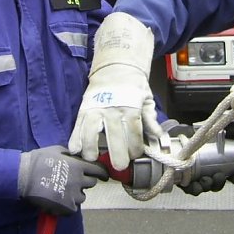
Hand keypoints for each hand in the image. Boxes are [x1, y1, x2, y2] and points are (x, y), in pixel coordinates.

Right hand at [18, 146, 107, 215]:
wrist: (24, 176)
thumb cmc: (39, 160)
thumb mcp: (58, 150)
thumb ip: (72, 155)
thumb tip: (79, 157)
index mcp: (78, 165)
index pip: (98, 170)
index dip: (102, 173)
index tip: (104, 176)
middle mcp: (79, 180)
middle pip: (91, 184)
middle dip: (85, 182)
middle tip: (74, 182)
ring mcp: (73, 194)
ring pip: (82, 197)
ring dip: (76, 195)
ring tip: (63, 191)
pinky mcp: (66, 207)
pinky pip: (73, 208)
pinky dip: (68, 206)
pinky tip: (59, 201)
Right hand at [68, 13, 161, 169]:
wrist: (114, 67)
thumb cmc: (132, 85)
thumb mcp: (146, 99)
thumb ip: (150, 119)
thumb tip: (158, 136)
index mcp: (131, 107)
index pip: (134, 132)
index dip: (135, 147)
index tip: (135, 155)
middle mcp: (113, 108)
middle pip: (114, 135)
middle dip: (117, 153)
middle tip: (118, 166)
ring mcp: (96, 108)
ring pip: (91, 130)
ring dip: (91, 147)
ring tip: (92, 158)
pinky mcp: (84, 108)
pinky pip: (78, 125)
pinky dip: (75, 137)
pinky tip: (75, 149)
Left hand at [160, 119, 233, 195]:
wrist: (171, 143)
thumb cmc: (190, 139)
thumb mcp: (203, 137)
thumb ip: (214, 136)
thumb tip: (222, 133)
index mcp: (217, 164)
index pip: (232, 175)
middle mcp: (209, 174)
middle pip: (219, 183)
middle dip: (220, 182)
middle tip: (219, 176)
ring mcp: (198, 179)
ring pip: (207, 187)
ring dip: (209, 185)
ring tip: (206, 179)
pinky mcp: (185, 183)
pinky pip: (192, 190)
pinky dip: (195, 189)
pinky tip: (195, 185)